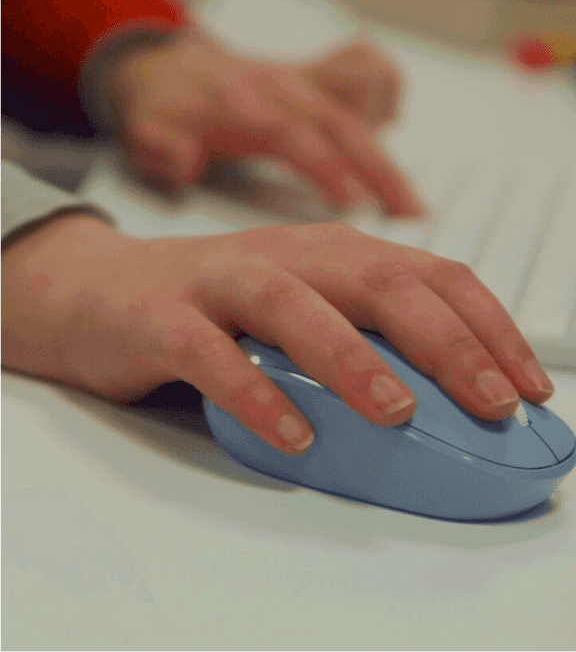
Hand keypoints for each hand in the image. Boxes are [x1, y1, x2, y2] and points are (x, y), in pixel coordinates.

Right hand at [3, 215, 554, 454]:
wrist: (100, 288)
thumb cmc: (214, 304)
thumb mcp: (302, 308)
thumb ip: (362, 335)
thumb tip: (444, 399)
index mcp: (329, 253)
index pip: (427, 273)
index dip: (486, 324)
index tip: (527, 383)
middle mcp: (284, 257)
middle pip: (376, 280)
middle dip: (445, 341)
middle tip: (491, 401)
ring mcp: (220, 282)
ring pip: (292, 304)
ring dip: (351, 357)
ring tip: (396, 411)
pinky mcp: (164, 318)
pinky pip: (210, 354)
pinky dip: (254, 394)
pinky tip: (291, 434)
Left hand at [115, 32, 424, 216]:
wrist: (166, 64)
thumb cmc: (162, 104)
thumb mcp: (142, 130)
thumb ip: (159, 147)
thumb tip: (185, 161)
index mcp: (242, 105)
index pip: (294, 135)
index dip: (326, 167)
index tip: (353, 202)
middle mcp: (280, 86)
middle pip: (341, 123)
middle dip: (380, 169)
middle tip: (409, 213)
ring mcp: (301, 78)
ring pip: (360, 105)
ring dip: (389, 149)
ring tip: (410, 197)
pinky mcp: (313, 77)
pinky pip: (361, 70)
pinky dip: (383, 94)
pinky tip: (390, 129)